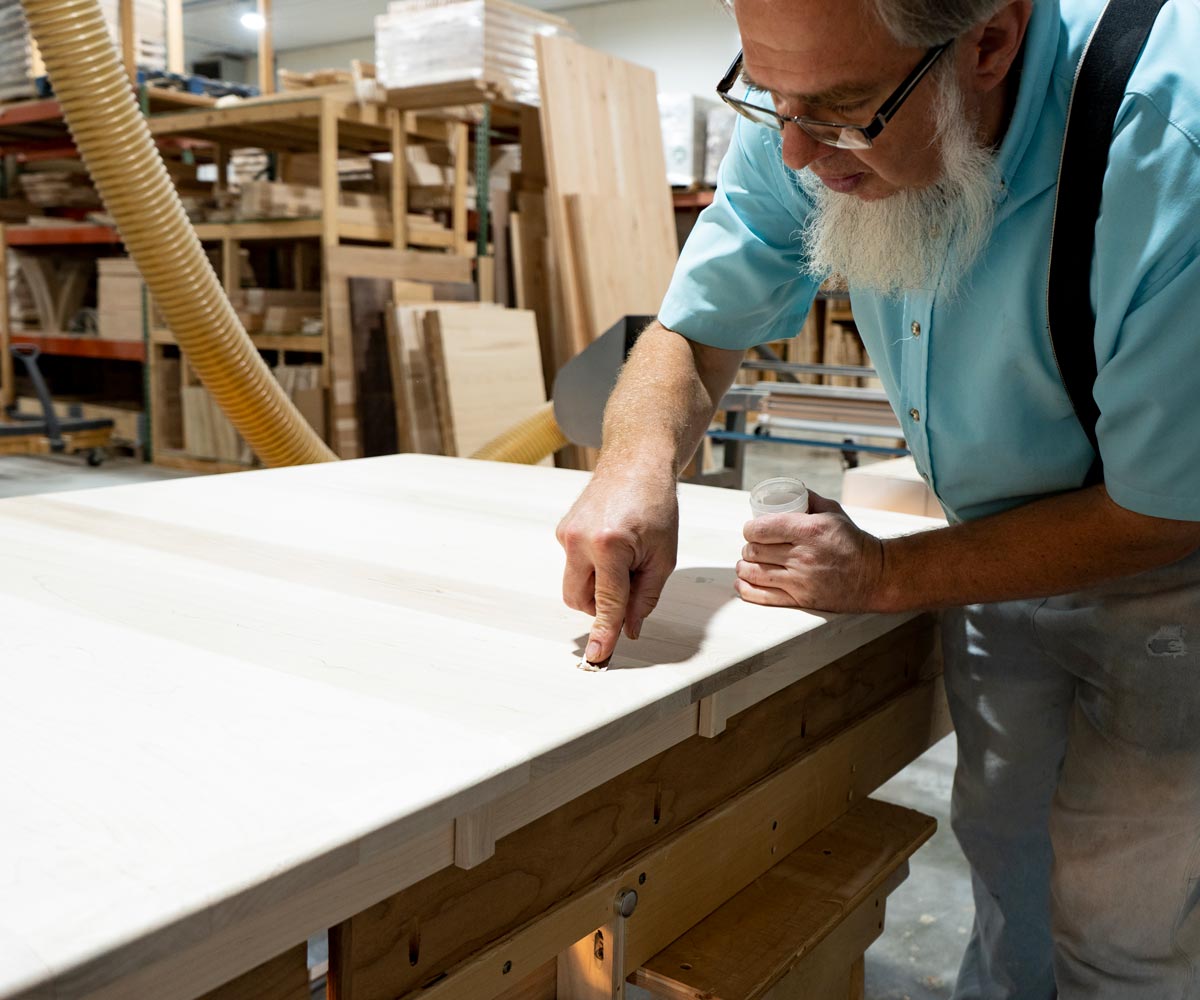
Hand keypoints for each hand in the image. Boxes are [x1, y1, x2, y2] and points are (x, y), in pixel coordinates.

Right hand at [557, 472, 678, 662]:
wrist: (635, 463)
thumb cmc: (656, 504)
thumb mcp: (663, 556)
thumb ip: (646, 597)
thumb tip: (630, 629)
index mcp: (609, 545)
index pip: (606, 602)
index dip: (605, 633)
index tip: (597, 657)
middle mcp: (580, 540)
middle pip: (580, 600)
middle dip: (602, 606)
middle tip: (631, 585)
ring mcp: (566, 534)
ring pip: (576, 585)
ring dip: (599, 585)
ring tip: (625, 559)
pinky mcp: (563, 530)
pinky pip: (575, 565)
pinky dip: (594, 567)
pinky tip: (614, 544)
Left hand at [736, 491, 885, 612]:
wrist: (874, 576)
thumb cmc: (853, 542)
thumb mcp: (833, 512)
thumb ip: (808, 498)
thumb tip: (787, 488)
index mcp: (809, 531)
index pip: (761, 529)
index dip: (750, 529)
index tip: (751, 530)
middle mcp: (802, 556)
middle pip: (755, 551)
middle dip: (748, 547)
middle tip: (752, 546)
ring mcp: (800, 581)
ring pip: (754, 573)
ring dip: (744, 567)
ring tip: (747, 563)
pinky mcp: (800, 600)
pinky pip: (763, 597)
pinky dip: (747, 589)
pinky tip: (743, 582)